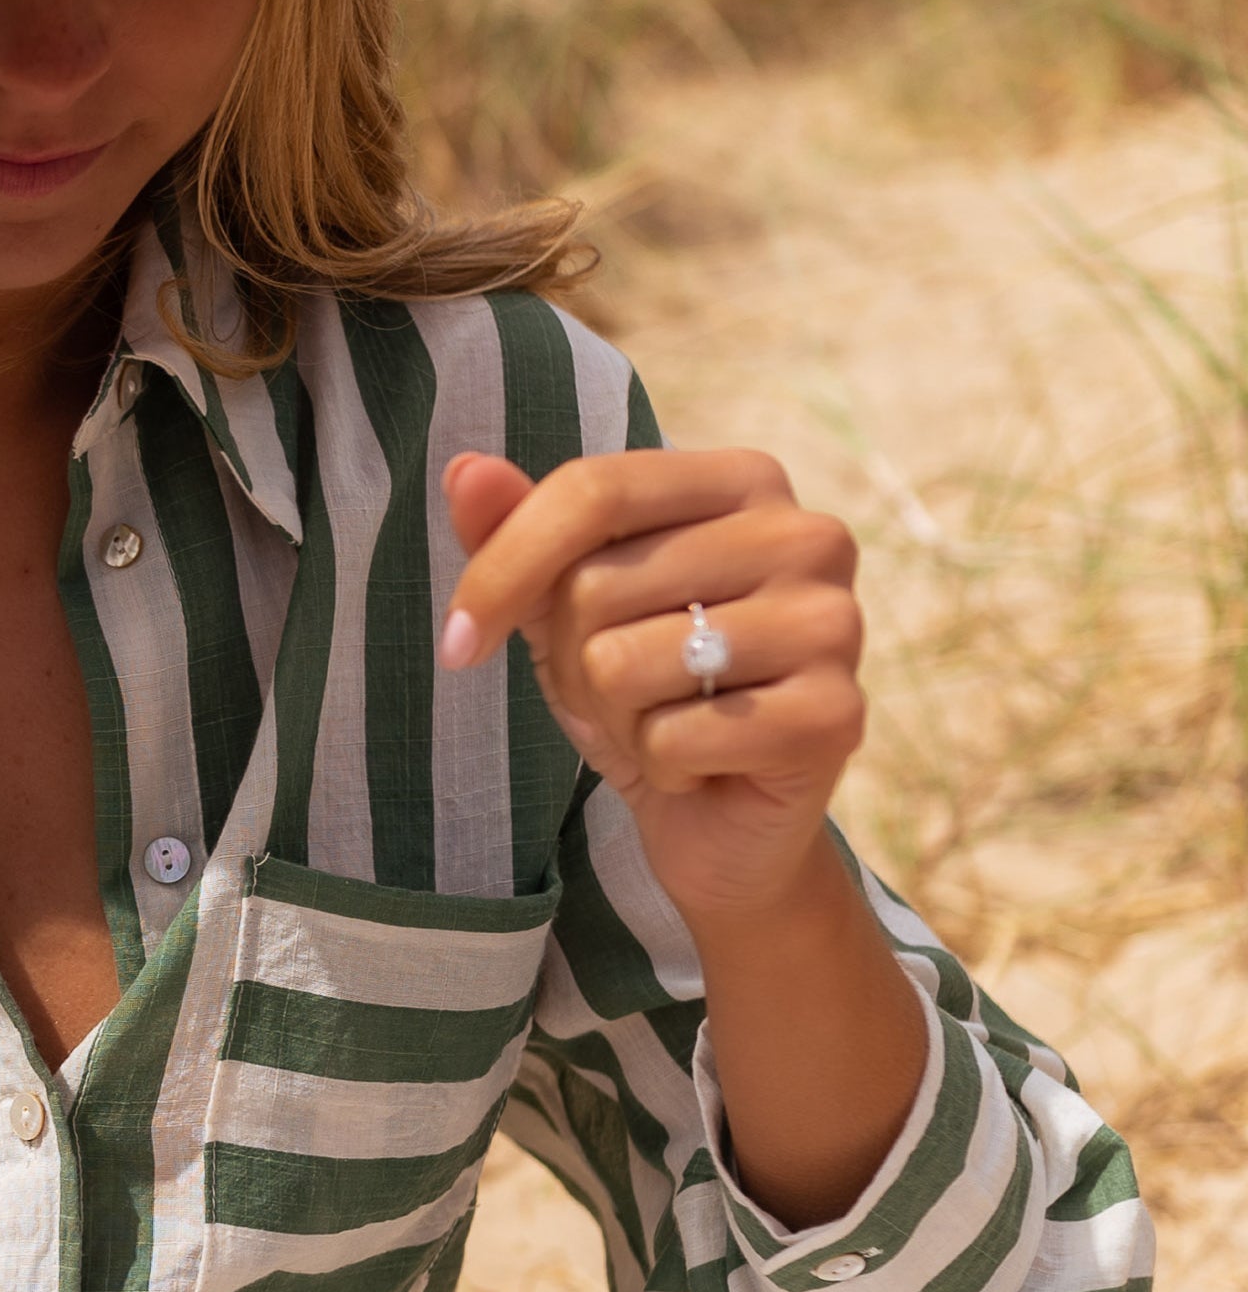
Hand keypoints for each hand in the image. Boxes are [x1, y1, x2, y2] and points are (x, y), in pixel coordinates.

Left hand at [438, 445, 867, 929]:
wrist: (724, 822)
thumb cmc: (645, 693)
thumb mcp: (566, 611)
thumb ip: (518, 533)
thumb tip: (464, 470)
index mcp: (744, 481)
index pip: (593, 489)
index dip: (502, 568)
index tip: (456, 642)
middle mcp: (804, 535)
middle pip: (597, 585)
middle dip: (576, 662)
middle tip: (628, 694)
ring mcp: (831, 622)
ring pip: (623, 663)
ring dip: (617, 719)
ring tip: (668, 723)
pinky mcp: (835, 714)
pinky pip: (673, 737)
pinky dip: (662, 766)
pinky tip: (704, 766)